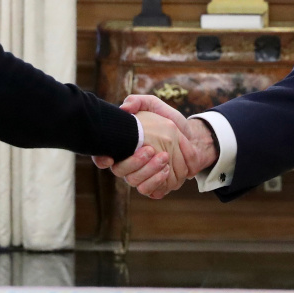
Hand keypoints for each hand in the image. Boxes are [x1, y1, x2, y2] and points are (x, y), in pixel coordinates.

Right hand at [93, 96, 218, 198]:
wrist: (192, 137)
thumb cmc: (169, 121)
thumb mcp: (154, 105)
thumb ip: (138, 102)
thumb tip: (124, 108)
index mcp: (122, 146)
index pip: (102, 156)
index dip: (101, 159)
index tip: (109, 158)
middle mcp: (127, 164)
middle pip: (119, 171)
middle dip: (133, 162)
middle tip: (150, 150)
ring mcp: (140, 176)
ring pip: (134, 182)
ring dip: (148, 171)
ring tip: (164, 158)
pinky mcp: (154, 185)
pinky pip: (149, 191)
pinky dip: (157, 182)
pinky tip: (167, 171)